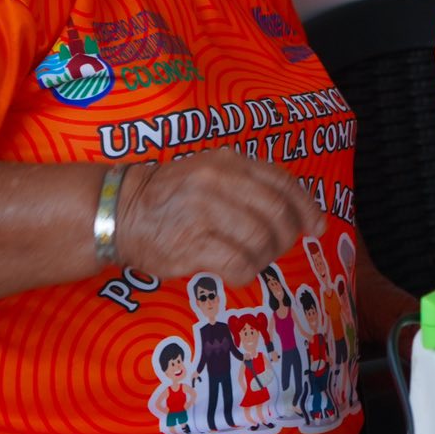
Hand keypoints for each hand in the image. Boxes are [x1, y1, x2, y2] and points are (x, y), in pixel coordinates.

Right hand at [114, 150, 326, 283]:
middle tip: (279, 247)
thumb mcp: (210, 171)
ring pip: (261, 241)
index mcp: (228, 161)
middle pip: (277, 214)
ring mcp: (203, 213)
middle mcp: (217, 182)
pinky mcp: (190, 245)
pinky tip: (236, 272)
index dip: (307, 207)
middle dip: (287, 236)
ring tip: (252, 258)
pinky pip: (238, 264)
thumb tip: (298, 212)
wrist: (118, 211)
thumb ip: (249, 183)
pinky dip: (246, 272)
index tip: (316, 226)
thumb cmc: (172, 195)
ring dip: (265, 257)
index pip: (283, 183)